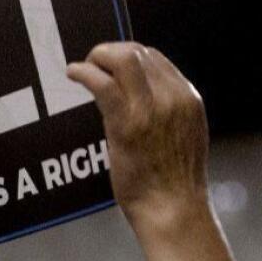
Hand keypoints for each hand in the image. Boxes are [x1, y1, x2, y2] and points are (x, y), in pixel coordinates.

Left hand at [66, 42, 209, 231]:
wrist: (173, 209)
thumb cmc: (171, 181)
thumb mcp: (182, 135)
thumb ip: (166, 111)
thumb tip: (139, 95)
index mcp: (188, 98)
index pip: (155, 57)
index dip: (127, 54)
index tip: (109, 63)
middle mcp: (173, 97)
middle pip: (138, 52)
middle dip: (110, 51)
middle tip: (92, 64)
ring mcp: (152, 109)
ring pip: (123, 59)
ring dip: (97, 57)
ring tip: (82, 67)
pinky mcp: (128, 123)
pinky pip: (102, 84)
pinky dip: (84, 72)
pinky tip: (73, 73)